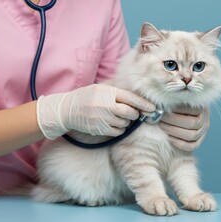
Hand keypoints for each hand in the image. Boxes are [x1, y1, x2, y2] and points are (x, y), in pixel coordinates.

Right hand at [36, 84, 155, 138]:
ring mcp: (103, 118)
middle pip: (131, 113)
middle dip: (134, 115)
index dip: (145, 104)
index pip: (132, 99)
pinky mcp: (100, 129)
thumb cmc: (86, 97)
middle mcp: (106, 106)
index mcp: (108, 93)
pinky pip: (118, 132)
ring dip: (125, 122)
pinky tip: (111, 124)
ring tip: (115, 117)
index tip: (153, 109)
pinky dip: (118, 129)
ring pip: (125, 124)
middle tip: (132, 114)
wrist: (67, 109)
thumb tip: (137, 101)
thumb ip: (117, 93)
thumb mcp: (100, 89)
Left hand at [159, 105, 209, 150]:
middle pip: (192, 123)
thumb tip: (165, 103)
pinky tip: (169, 137)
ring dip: (174, 131)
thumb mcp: (178, 102)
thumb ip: (174, 101)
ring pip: (191, 135)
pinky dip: (178, 142)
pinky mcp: (198, 143)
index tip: (166, 108)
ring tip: (162, 125)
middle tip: (161, 118)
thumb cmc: (176, 109)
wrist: (180, 119)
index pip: (193, 110)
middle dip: (174, 121)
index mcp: (202, 109)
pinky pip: (191, 146)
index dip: (178, 109)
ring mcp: (203, 133)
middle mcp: (205, 121)